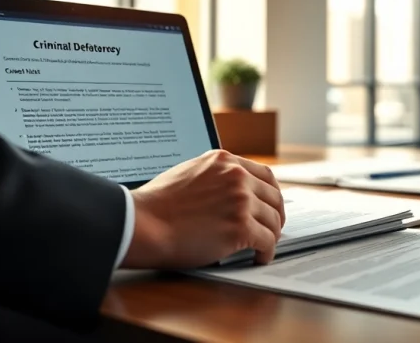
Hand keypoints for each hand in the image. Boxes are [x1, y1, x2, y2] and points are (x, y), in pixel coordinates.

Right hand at [120, 150, 285, 268]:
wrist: (143, 223)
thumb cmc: (157, 205)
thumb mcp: (188, 172)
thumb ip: (213, 177)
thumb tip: (228, 192)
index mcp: (224, 161)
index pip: (264, 174)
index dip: (271, 194)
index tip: (271, 205)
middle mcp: (236, 176)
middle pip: (274, 196)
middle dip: (276, 215)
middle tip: (274, 228)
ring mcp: (240, 200)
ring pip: (273, 220)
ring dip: (272, 235)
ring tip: (264, 246)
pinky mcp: (240, 226)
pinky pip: (267, 241)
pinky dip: (267, 252)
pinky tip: (259, 257)